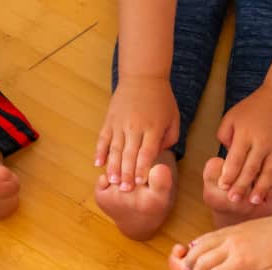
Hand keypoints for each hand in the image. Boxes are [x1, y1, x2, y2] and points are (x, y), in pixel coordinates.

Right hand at [95, 76, 179, 190]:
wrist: (142, 77)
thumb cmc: (161, 99)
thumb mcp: (173, 118)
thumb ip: (168, 139)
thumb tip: (156, 157)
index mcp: (152, 128)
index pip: (146, 153)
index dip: (142, 169)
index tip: (139, 183)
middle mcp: (135, 127)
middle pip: (129, 154)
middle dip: (127, 174)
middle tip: (125, 190)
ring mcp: (120, 123)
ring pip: (115, 149)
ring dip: (113, 167)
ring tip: (112, 181)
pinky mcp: (109, 120)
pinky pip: (103, 138)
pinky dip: (100, 151)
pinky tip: (98, 164)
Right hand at [178, 213, 271, 269]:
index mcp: (241, 260)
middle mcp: (232, 245)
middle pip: (202, 261)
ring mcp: (231, 233)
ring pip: (202, 245)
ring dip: (191, 257)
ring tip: (186, 268)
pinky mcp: (234, 227)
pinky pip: (210, 235)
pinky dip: (199, 243)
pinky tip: (195, 248)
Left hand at [215, 85, 271, 204]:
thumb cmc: (254, 106)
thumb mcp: (233, 116)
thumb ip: (225, 135)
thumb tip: (226, 156)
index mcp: (246, 134)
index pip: (235, 159)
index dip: (229, 174)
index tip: (223, 187)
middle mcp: (262, 142)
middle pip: (251, 169)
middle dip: (242, 186)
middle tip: (234, 200)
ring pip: (269, 171)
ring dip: (262, 188)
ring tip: (255, 201)